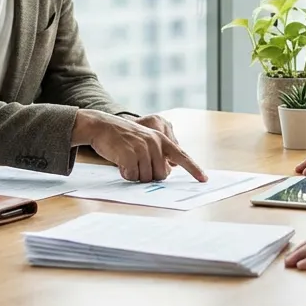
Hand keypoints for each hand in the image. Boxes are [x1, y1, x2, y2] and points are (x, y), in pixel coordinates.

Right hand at [74, 110, 207, 182]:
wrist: (102, 125)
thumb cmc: (123, 137)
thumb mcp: (145, 140)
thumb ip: (157, 154)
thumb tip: (166, 172)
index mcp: (161, 139)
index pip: (182, 156)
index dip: (193, 169)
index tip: (204, 179)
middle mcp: (155, 143)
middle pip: (161, 175)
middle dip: (149, 176)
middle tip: (137, 165)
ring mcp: (142, 148)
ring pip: (146, 178)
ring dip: (135, 175)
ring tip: (127, 160)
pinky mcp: (129, 155)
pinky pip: (132, 176)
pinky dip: (125, 174)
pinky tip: (120, 163)